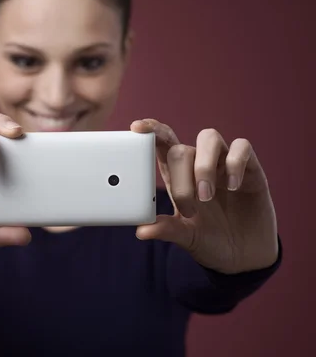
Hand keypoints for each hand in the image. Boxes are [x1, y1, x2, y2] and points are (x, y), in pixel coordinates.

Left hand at [131, 119, 278, 273]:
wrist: (244, 259)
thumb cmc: (210, 241)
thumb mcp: (186, 237)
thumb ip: (166, 230)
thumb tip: (141, 231)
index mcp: (178, 176)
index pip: (162, 144)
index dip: (151, 131)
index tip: (137, 128)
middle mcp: (199, 165)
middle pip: (181, 149)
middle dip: (182, 177)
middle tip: (190, 208)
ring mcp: (224, 165)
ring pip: (208, 138)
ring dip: (203, 165)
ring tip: (206, 196)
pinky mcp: (251, 170)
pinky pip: (242, 147)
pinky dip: (235, 162)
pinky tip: (234, 187)